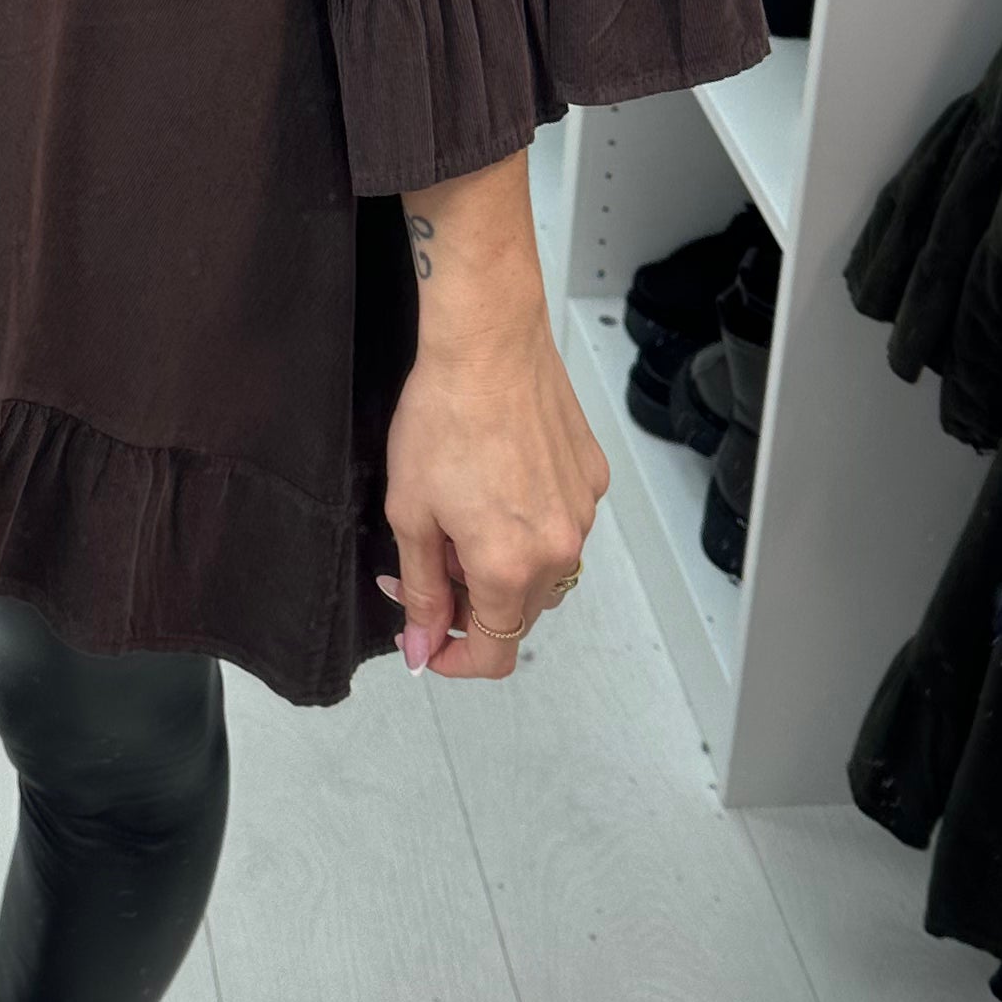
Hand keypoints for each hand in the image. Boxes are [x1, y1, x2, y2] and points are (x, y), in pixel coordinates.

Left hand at [380, 257, 606, 682]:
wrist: (488, 343)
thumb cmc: (443, 416)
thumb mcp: (410, 514)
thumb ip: (420, 590)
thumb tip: (424, 648)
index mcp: (510, 567)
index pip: (495, 652)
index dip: (456, 658)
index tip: (429, 643)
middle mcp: (559, 548)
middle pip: (518, 613)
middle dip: (471, 601)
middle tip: (429, 561)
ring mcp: (582, 512)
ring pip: (543, 570)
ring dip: (503, 563)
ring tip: (463, 512)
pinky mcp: (592, 479)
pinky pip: (561, 524)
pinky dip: (528, 522)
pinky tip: (495, 480)